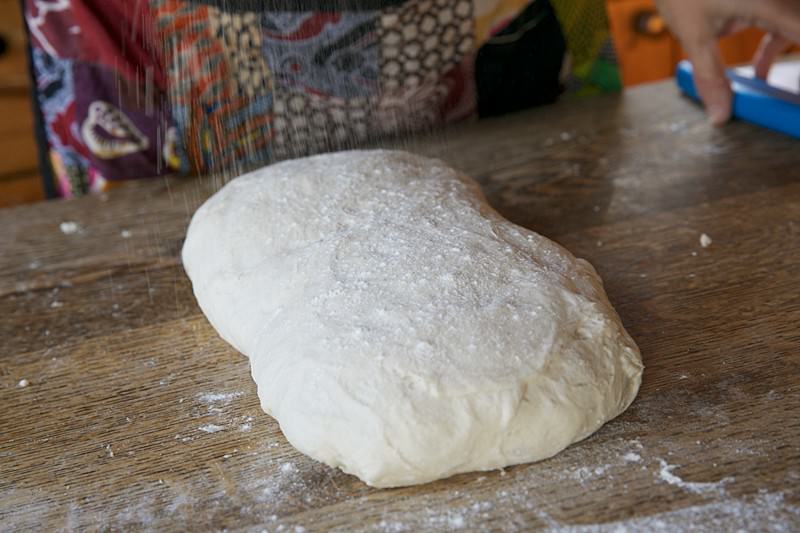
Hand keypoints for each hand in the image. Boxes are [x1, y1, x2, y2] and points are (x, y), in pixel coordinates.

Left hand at [655, 0, 799, 124]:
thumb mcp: (694, 35)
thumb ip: (711, 76)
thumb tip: (720, 116)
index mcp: (772, 3)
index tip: (793, 99)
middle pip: (799, 29)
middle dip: (794, 53)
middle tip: (787, 99)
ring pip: (794, 25)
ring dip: (784, 50)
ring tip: (769, 86)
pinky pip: (785, 20)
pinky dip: (776, 43)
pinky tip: (761, 71)